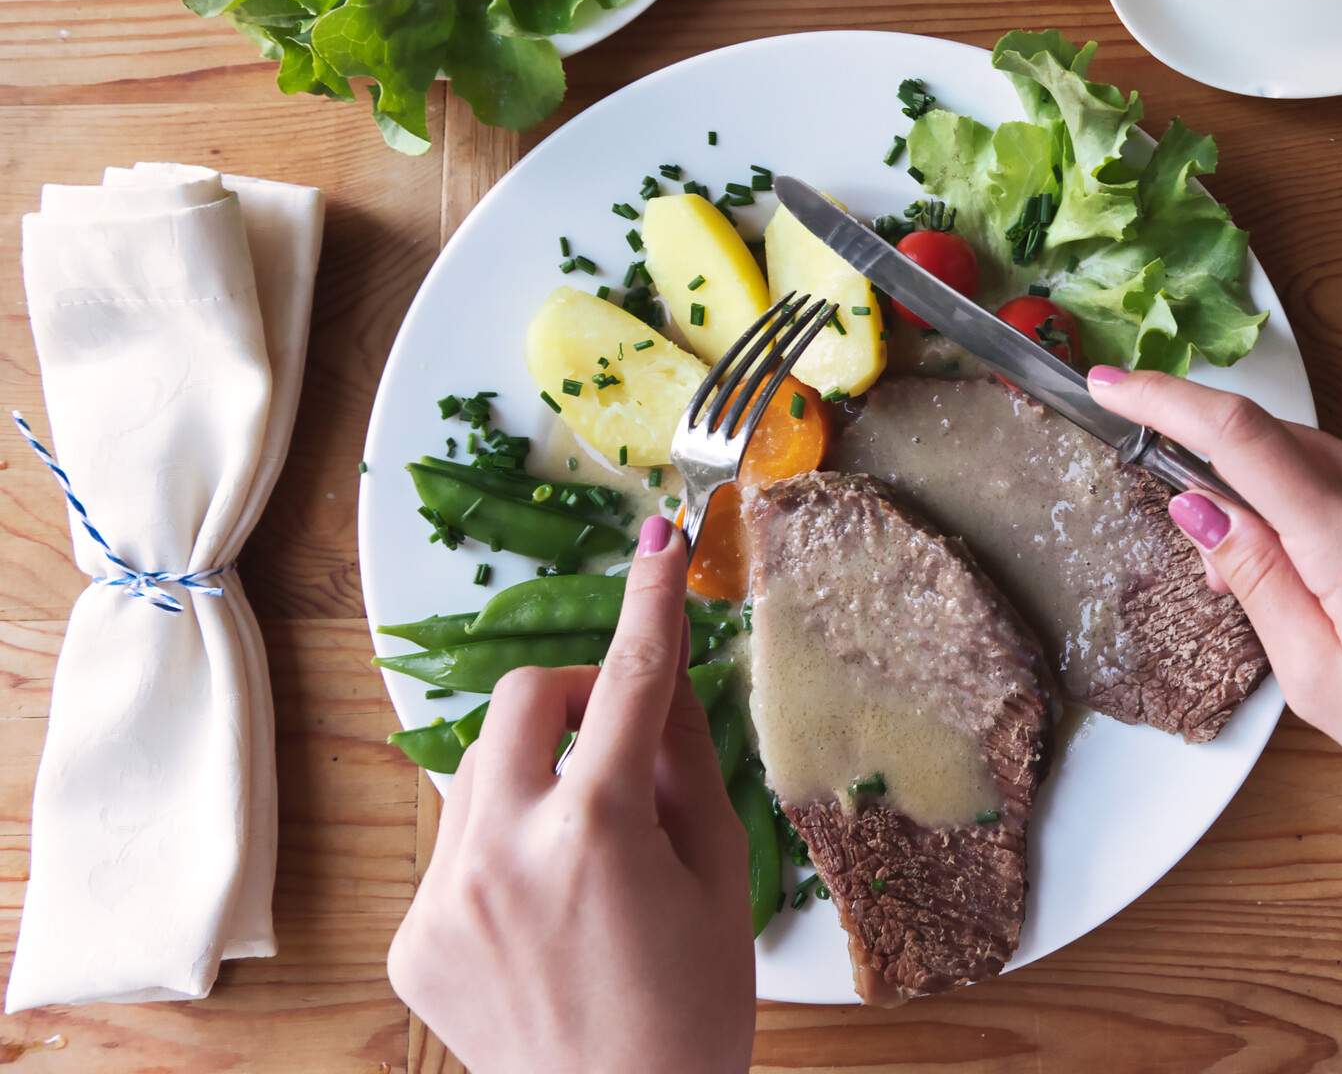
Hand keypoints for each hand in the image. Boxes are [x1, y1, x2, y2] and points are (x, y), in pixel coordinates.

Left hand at [388, 518, 755, 1073]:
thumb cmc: (691, 1009)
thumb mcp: (719, 877)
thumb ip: (685, 766)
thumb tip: (662, 685)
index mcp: (596, 830)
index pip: (629, 680)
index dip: (649, 600)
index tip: (660, 540)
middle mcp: (504, 849)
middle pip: (521, 699)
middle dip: (574, 696)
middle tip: (617, 741)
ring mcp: (446, 895)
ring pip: (480, 768)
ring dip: (535, 773)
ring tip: (583, 847)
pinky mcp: (413, 936)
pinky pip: (456, 843)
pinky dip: (502, 847)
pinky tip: (543, 913)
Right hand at [1088, 366, 1341, 850]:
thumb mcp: (1324, 681)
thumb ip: (1258, 582)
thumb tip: (1198, 510)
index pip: (1240, 434)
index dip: (1163, 399)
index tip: (1107, 382)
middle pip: (1275, 438)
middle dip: (1208, 457)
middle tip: (1174, 522)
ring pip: (1315, 460)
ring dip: (1261, 490)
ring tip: (1247, 579)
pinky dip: (1308, 507)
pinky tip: (1306, 574)